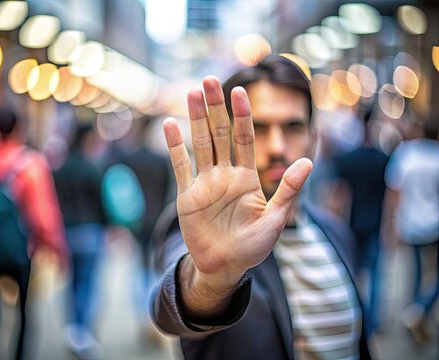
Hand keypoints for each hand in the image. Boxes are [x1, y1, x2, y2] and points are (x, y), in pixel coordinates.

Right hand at [164, 77, 311, 296]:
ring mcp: (205, 183)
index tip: (240, 92)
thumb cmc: (253, 246)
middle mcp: (225, 174)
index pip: (244, 139)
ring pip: (199, 144)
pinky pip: (180, 166)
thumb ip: (289, 190)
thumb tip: (308, 162)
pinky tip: (169, 124)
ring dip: (195, 119)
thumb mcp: (275, 219)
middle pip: (219, 134)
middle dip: (215, 108)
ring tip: (192, 92)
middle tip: (210, 80)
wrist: (225, 266)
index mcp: (246, 177)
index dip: (243, 116)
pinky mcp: (187, 195)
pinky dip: (174, 147)